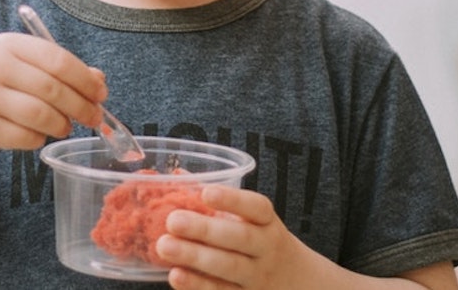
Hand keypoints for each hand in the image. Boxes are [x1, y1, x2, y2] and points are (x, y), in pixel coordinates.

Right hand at [0, 32, 106, 155]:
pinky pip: (25, 137)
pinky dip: (38, 139)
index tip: (101, 93)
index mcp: (8, 45)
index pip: (58, 59)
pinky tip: (37, 135)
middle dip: (81, 106)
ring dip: (61, 124)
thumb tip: (99, 81)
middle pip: (53, 89)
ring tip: (63, 126)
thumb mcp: (14, 64)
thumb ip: (55, 69)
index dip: (85, 79)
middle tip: (94, 117)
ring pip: (41, 115)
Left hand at [156, 185, 302, 288]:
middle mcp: (266, 249)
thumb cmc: (259, 239)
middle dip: (204, 229)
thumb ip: (218, 201)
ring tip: (164, 246)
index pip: (257, 208)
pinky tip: (175, 275)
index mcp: (267, 222)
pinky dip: (197, 285)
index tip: (206, 193)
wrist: (293, 281)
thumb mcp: (250, 219)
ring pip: (228, 267)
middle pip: (240, 238)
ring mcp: (256, 277)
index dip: (233, 200)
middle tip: (172, 221)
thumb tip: (177, 177)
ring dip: (195, 256)